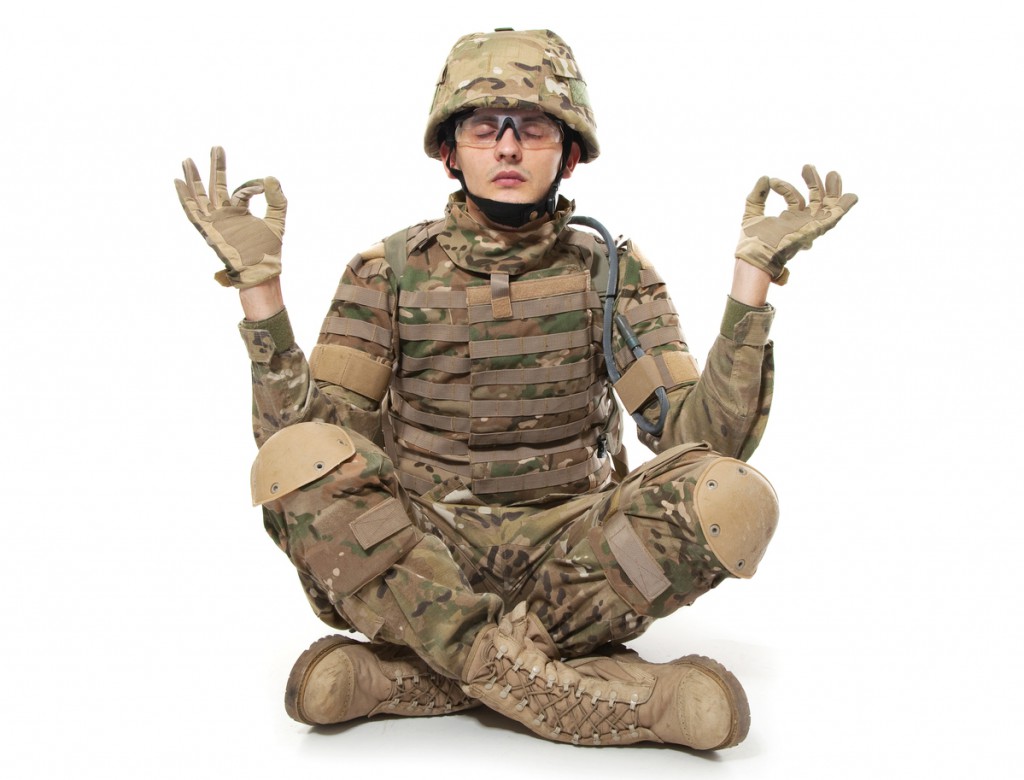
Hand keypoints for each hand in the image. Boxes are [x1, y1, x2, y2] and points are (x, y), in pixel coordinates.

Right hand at [174, 146, 286, 288]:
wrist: (260, 270)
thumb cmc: (268, 251)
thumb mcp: (277, 221)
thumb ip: (276, 200)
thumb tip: (270, 176)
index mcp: (240, 212)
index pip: (240, 191)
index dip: (251, 186)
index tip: (262, 185)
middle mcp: (225, 215)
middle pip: (216, 186)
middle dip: (215, 167)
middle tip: (216, 147)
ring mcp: (215, 221)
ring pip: (200, 195)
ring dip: (194, 178)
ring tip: (187, 159)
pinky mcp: (208, 229)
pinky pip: (192, 211)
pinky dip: (184, 197)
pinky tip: (177, 181)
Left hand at [735, 164, 856, 284]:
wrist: (754, 255)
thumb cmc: (752, 243)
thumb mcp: (752, 214)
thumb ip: (757, 197)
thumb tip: (765, 177)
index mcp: (789, 223)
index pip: (795, 201)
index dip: (785, 187)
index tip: (772, 181)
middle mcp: (802, 225)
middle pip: (816, 202)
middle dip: (815, 183)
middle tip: (808, 166)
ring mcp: (810, 227)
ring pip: (827, 207)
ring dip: (832, 190)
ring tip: (832, 172)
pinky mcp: (815, 229)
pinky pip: (834, 218)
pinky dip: (844, 207)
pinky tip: (853, 197)